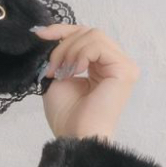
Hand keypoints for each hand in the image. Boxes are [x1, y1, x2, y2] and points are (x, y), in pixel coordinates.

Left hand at [31, 23, 140, 143]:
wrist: (76, 136)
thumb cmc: (67, 116)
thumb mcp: (57, 78)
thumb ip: (60, 56)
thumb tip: (48, 33)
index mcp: (101, 65)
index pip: (84, 35)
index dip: (62, 30)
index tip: (40, 34)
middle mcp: (115, 63)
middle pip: (88, 32)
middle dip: (63, 46)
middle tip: (51, 69)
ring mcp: (123, 65)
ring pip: (93, 35)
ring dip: (69, 51)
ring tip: (62, 73)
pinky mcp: (125, 69)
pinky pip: (99, 45)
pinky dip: (81, 55)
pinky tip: (75, 72)